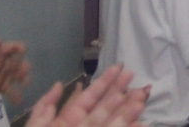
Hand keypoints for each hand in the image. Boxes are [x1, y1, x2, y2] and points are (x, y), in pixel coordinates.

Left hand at [25, 65, 148, 126]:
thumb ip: (45, 109)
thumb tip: (61, 84)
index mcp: (67, 122)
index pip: (89, 98)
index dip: (104, 83)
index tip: (121, 67)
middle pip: (106, 110)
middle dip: (123, 96)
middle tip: (141, 83)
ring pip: (112, 124)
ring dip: (128, 113)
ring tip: (142, 99)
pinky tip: (141, 124)